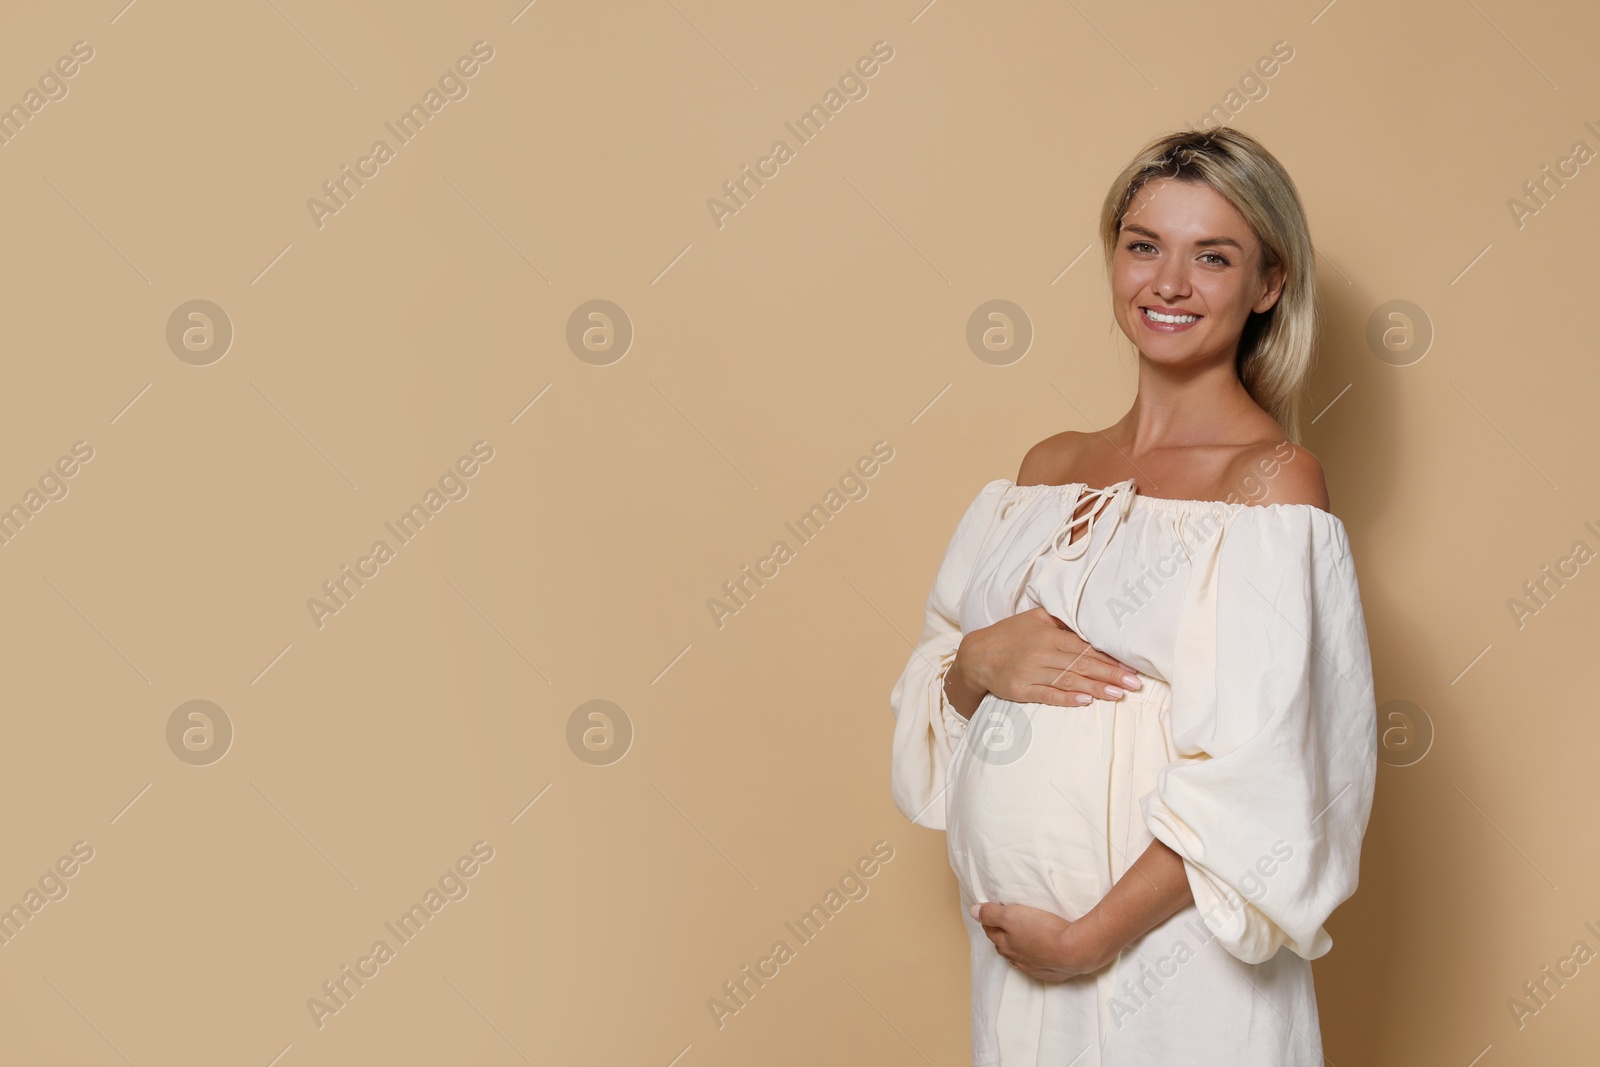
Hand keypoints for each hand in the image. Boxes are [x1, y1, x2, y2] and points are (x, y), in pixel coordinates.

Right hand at [953, 607, 1141, 712]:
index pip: (1084, 647)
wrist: (975, 655)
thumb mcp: (1033, 619)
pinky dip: (1066, 698)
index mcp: (1047, 634)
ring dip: (1095, 688)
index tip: (1130, 666)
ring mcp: (1030, 672)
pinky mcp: (1020, 689)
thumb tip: (1089, 622)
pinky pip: (1047, 694)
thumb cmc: (1008, 635)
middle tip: (1134, 684)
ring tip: (1117, 694)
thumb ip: (1060, 620)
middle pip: (1081, 664)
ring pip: (1068, 680)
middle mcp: (1041, 652)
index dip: (1109, 657)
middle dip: (1110, 674)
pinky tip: (1084, 701)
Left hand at [970, 900, 1113, 980]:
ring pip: (1019, 957)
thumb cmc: (1042, 930)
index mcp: (1005, 944)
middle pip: (1003, 946)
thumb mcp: (1012, 915)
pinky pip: (1037, 966)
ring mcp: (1034, 968)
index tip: (992, 912)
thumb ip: (991, 913)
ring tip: (1021, 938)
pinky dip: (1035, 958)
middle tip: (1004, 924)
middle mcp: (1017, 958)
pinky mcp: (1051, 973)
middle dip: (1001, 935)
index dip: (989, 920)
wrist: (1074, 951)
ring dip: (1018, 948)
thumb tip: (973, 912)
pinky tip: (1040, 954)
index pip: (991, 931)